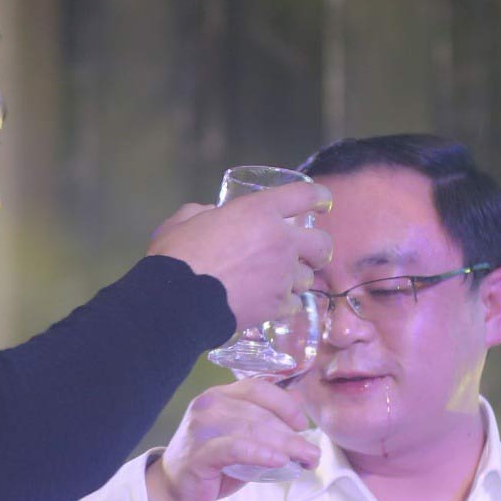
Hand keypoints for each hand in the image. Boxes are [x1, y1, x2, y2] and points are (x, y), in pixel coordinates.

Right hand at [145, 379, 321, 500]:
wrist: (173, 489)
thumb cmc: (212, 464)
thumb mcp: (242, 438)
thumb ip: (264, 420)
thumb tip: (298, 399)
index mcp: (219, 396)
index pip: (257, 388)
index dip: (285, 404)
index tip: (303, 425)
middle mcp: (208, 405)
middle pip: (259, 413)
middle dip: (292, 434)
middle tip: (313, 454)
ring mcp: (201, 428)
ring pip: (252, 430)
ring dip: (285, 446)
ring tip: (306, 461)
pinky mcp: (199, 453)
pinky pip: (235, 449)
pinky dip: (260, 454)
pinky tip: (279, 461)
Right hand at [149, 185, 333, 328]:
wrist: (176, 301)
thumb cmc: (176, 257)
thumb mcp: (185, 220)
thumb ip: (205, 212)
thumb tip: (213, 215)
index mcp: (260, 211)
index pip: (306, 195)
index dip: (320, 197)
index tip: (324, 203)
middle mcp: (280, 240)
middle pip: (322, 243)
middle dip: (318, 249)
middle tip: (308, 254)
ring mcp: (282, 275)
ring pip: (308, 278)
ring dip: (296, 279)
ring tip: (278, 283)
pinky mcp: (277, 305)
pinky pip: (294, 304)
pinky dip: (284, 304)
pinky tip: (270, 304)